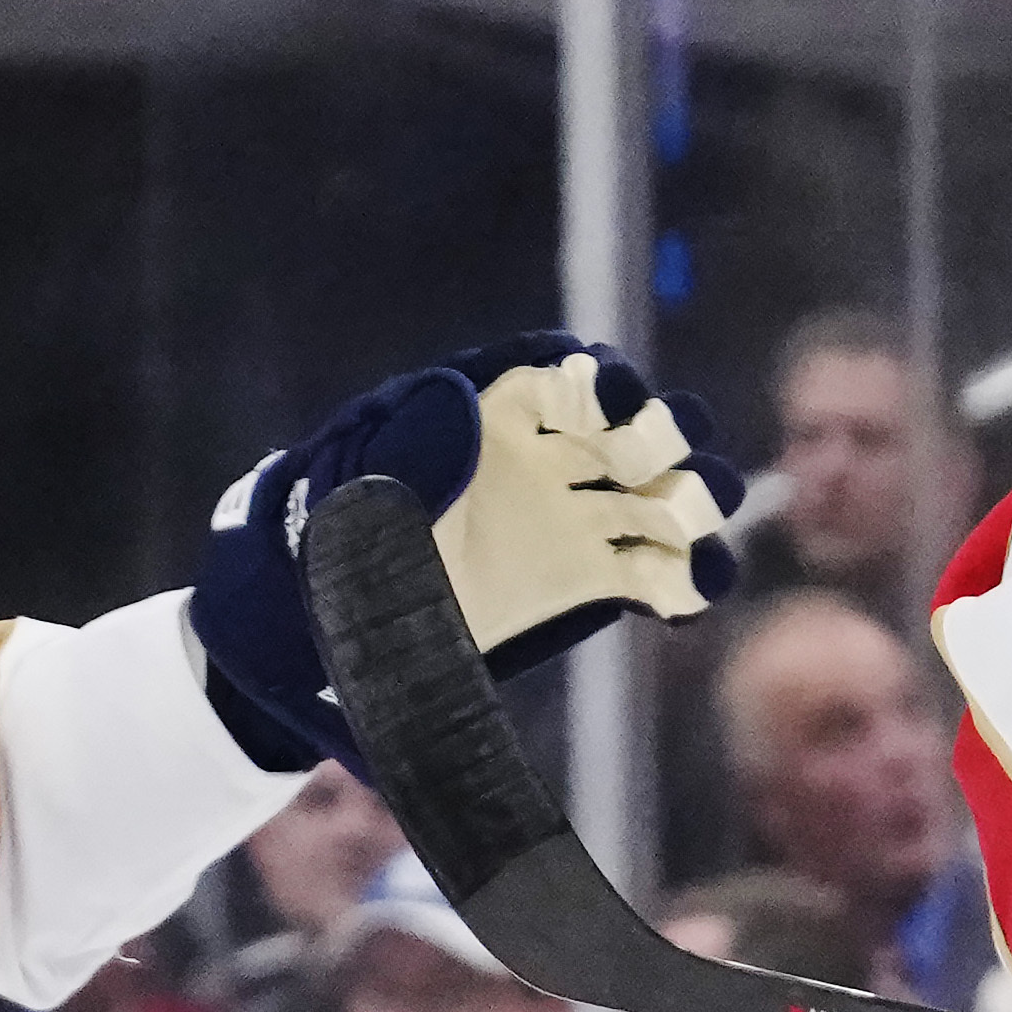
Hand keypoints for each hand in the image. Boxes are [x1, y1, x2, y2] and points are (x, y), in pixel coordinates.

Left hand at [197, 335, 739, 776]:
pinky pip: (652, 572)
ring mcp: (568, 520)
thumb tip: (462, 403)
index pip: (559, 372)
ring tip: (694, 525)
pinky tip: (691, 592)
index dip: (595, 377)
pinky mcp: (585, 582)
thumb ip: (407, 450)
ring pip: (657, 494)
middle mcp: (540, 458)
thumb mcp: (353, 492)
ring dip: (691, 501)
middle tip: (651, 465)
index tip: (609, 397)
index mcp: (484, 413)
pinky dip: (684, 579)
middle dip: (658, 435)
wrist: (316, 638)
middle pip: (630, 427)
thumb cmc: (325, 550)